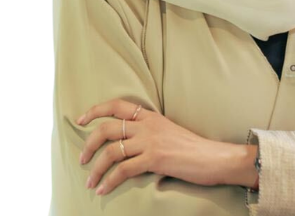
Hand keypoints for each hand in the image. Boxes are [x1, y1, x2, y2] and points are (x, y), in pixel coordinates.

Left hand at [76, 99, 226, 195]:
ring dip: (96, 168)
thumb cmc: (192, 148)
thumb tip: (129, 144)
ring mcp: (150, 141)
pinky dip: (109, 181)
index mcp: (151, 116)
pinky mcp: (154, 159)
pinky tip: (103, 190)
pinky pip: (123, 170)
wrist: (212, 157)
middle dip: (89, 143)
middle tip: (82, 158)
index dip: (96, 110)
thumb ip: (149, 132)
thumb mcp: (168, 131)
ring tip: (89, 181)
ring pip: (111, 150)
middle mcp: (148, 125)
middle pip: (107, 127)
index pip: (118, 105)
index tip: (82, 119)